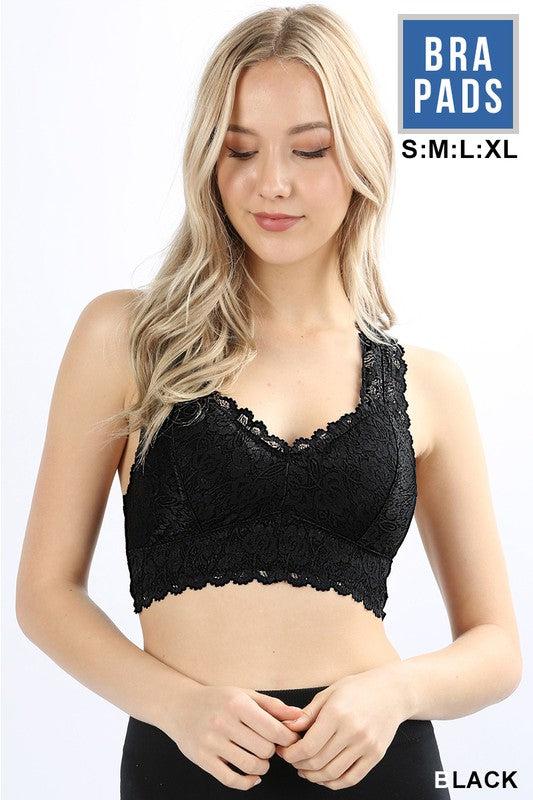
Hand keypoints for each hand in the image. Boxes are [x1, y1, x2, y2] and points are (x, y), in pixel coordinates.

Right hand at [161, 683, 303, 790]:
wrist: (180, 706)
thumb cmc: (218, 699)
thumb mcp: (245, 695)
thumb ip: (273, 706)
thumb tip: (300, 716)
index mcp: (237, 704)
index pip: (274, 730)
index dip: (287, 738)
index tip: (288, 739)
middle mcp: (224, 723)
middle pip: (265, 750)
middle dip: (272, 751)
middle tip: (268, 745)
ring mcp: (212, 743)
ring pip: (251, 766)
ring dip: (262, 767)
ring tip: (259, 758)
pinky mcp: (203, 760)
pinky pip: (232, 780)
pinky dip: (247, 782)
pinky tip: (251, 776)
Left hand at [276, 666, 409, 789]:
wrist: (393, 692)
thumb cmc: (358, 688)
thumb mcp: (330, 692)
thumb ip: (308, 713)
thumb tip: (288, 728)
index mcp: (337, 713)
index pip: (308, 746)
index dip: (291, 754)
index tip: (283, 751)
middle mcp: (352, 731)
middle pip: (318, 761)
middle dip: (299, 764)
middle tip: (292, 760)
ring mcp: (366, 745)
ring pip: (332, 773)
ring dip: (313, 776)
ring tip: (304, 770)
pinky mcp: (376, 755)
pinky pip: (351, 778)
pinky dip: (334, 783)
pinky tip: (324, 777)